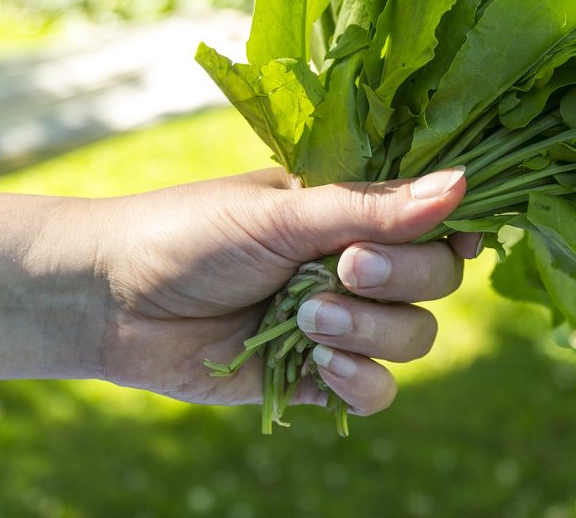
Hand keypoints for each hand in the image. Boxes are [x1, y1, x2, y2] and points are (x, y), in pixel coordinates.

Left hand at [87, 167, 477, 415]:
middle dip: (400, 278)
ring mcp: (337, 323)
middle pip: (435, 282)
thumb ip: (370, 208)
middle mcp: (353, 265)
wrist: (113, 299)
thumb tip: (462, 183)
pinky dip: (359, 381)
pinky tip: (318, 366)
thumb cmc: (189, 232)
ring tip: (305, 317)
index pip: (432, 221)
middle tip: (343, 268)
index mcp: (349, 212)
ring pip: (412, 337)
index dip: (452, 232)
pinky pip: (376, 391)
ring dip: (369, 331)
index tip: (454, 239)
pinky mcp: (314, 378)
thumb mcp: (281, 212)